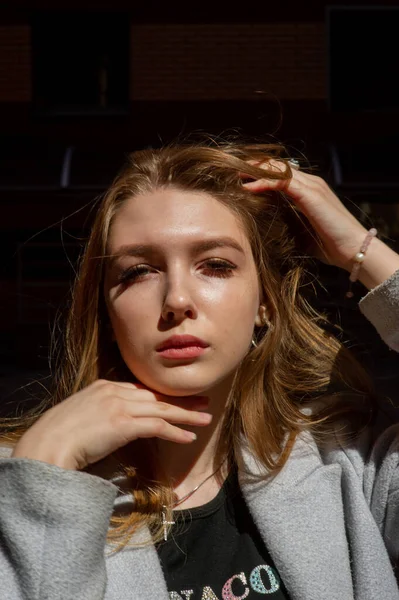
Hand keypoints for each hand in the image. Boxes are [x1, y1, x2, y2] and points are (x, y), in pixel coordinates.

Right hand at [11, 380, 211, 470]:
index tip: (176, 399)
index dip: (161, 395)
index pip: (140, 390)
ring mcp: (119, 405)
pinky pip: (157, 425)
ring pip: (162, 408)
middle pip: (156, 395)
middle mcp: (114, 391)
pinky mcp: (123, 423)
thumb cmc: (56, 437)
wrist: (45, 446)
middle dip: (181, 400)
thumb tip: (109, 426)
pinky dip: (176, 431)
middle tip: (202, 401)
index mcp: (103, 386)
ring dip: (186, 415)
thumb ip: (98, 414)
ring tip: (205, 418)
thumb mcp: (79, 416)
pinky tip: (189, 436)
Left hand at [242, 161, 369, 271]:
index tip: (238, 180)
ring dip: (254, 172)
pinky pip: (281, 182)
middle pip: (275, 166)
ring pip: (277, 169)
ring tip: (234, 176)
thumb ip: (285, 222)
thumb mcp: (299, 231)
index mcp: (307, 189)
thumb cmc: (328, 244)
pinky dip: (263, 183)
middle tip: (231, 173)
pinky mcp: (310, 194)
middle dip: (252, 168)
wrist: (352, 249)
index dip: (258, 174)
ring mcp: (311, 186)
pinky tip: (248, 188)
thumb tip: (265, 224)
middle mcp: (309, 182)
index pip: (279, 173)